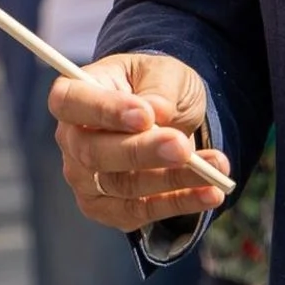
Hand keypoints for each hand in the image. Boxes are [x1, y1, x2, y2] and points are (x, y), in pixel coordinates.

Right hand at [50, 53, 231, 229]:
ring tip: (214, 166)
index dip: (103, 110)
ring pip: (123, 186)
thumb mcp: (166, 73)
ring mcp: (86, 180)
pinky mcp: (110, 209)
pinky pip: (143, 211)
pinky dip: (180, 202)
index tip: (145, 115)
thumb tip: (156, 114)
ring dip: (172, 178)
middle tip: (180, 147)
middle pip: (94, 152)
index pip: (70, 103)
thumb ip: (159, 90)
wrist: (172, 117)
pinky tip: (211, 192)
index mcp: (76, 95)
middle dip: (140, 152)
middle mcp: (72, 141)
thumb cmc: (158, 86)